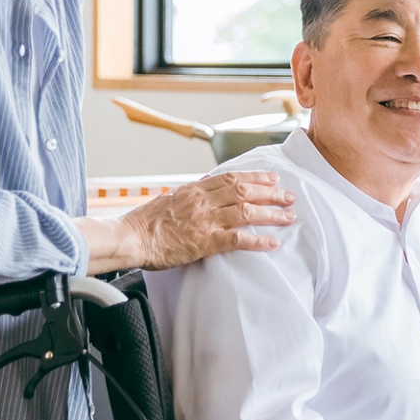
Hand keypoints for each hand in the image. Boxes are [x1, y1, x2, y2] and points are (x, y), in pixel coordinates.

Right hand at [80, 172, 296, 273]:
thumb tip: (203, 188)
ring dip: (271, 214)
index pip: (231, 177)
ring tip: (289, 216)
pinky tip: (273, 243)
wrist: (130, 237)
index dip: (255, 176)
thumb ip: (189, 195)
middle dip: (270, 192)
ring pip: (247, 211)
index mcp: (194, 189)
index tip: (272, 177)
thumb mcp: (168, 200)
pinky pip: (238, 239)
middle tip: (289, 196)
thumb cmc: (144, 223)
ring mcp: (205, 220)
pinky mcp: (205, 241)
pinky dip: (258, 240)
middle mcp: (203, 201)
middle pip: (245, 191)